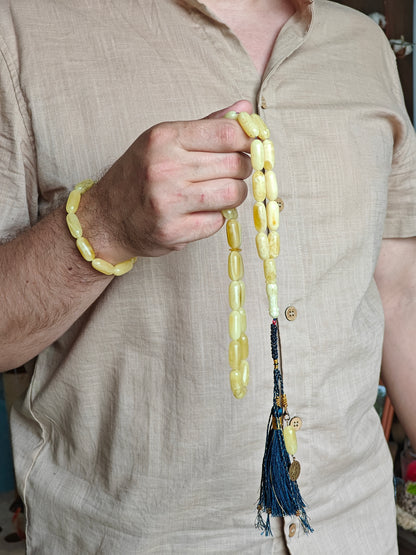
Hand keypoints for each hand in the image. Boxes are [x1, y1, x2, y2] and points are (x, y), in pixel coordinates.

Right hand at [78, 101, 252, 260]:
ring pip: (233, 194)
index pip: (227, 133)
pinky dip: (215, 218)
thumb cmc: (138, 175)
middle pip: (235, 165)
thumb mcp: (164, 140)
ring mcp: (168, 202)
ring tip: (217, 193)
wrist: (104, 218)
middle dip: (242, 169)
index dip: (249, 140)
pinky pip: (217, 222)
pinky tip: (198, 213)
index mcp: (164, 138)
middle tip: (231, 173)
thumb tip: (245, 111)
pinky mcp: (173, 232)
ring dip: (233, 195)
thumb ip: (207, 125)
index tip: (252, 146)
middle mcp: (165, 168)